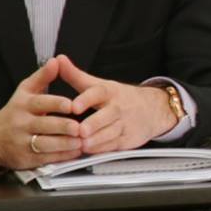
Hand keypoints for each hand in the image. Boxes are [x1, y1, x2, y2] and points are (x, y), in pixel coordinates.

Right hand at [0, 56, 83, 169]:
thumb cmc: (16, 111)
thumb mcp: (25, 91)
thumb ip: (42, 76)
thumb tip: (56, 61)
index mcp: (24, 104)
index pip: (40, 103)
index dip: (56, 104)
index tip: (71, 105)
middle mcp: (21, 123)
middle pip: (44, 125)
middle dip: (63, 127)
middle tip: (80, 127)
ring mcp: (23, 142)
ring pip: (45, 144)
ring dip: (65, 144)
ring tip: (81, 141)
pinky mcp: (26, 158)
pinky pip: (46, 158)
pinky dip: (62, 156)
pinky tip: (75, 151)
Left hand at [55, 55, 178, 155]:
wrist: (153, 109)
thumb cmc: (120, 97)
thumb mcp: (99, 84)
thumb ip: (75, 75)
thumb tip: (58, 60)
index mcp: (109, 92)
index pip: (98, 93)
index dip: (86, 100)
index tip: (74, 106)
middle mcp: (118, 107)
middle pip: (107, 116)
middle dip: (94, 124)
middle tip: (80, 130)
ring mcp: (125, 124)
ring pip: (111, 133)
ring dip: (97, 140)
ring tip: (82, 144)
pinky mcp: (128, 139)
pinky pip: (115, 145)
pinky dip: (103, 149)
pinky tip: (90, 151)